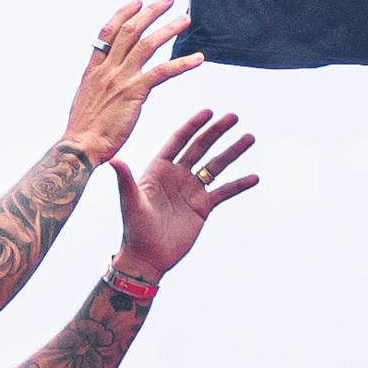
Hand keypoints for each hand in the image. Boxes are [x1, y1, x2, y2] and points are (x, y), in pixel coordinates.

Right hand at [61, 0, 199, 169]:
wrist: (80, 146)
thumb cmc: (83, 131)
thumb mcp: (86, 100)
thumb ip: (97, 86)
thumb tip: (104, 83)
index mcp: (94, 69)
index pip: (108, 32)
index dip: (124, 14)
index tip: (137, 2)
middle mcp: (107, 69)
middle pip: (130, 30)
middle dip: (151, 12)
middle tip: (168, 0)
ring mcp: (121, 79)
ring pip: (147, 45)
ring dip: (169, 29)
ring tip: (186, 19)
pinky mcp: (134, 92)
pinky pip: (163, 72)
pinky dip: (182, 63)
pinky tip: (197, 58)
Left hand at [112, 107, 258, 279]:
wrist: (147, 257)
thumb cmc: (134, 229)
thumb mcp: (130, 202)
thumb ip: (126, 180)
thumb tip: (114, 160)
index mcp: (158, 169)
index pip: (178, 140)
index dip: (193, 125)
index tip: (209, 111)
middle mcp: (177, 175)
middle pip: (200, 147)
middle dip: (216, 131)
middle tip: (234, 116)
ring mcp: (191, 190)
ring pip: (216, 166)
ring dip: (232, 152)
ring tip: (249, 138)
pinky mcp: (203, 207)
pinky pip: (224, 192)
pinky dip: (239, 185)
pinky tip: (254, 177)